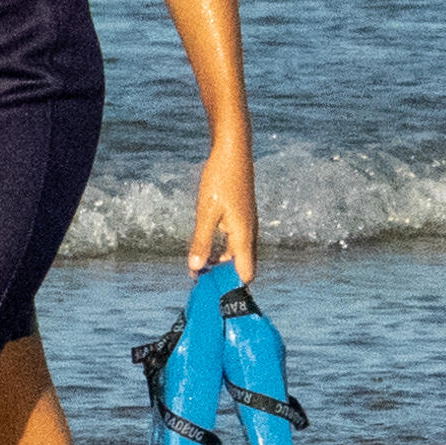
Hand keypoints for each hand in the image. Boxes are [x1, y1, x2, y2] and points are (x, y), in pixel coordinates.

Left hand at [188, 141, 258, 283]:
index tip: (213, 294)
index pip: (246, 274)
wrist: (233, 151)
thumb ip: (202, 241)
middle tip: (201, 283)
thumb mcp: (206, 211)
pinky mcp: (242, 216)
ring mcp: (247, 224)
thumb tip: (196, 269)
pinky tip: (206, 248)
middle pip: (242, 266)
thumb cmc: (220, 179)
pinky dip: (222, 249)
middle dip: (224, 277)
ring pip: (237, 253)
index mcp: (243, 236)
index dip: (232, 286)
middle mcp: (249, 233)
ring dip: (221, 262)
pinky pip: (235, 241)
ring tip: (199, 269)